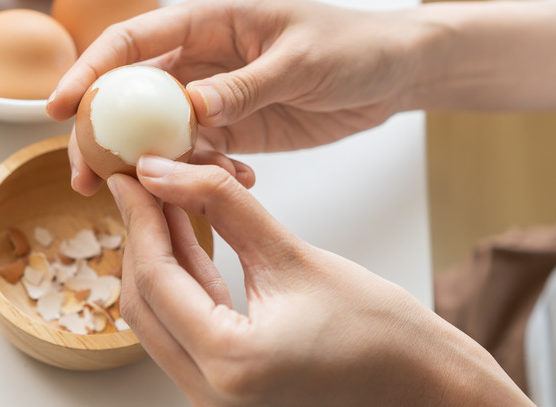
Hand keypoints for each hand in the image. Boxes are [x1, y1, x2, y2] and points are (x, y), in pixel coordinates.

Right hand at [48, 0, 425, 194]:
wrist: (392, 73)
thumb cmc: (352, 46)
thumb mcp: (300, 62)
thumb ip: (245, 85)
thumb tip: (190, 109)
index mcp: (210, 22)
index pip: (133, 43)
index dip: (90, 72)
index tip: (58, 108)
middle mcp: (202, 58)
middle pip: (132, 95)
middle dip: (103, 133)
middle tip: (84, 176)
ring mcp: (215, 95)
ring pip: (161, 131)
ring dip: (149, 164)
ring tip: (144, 197)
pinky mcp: (235, 126)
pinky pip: (201, 153)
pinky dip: (202, 174)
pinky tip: (227, 186)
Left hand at [108, 155, 532, 405]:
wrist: (424, 387)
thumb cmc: (382, 332)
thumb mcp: (293, 255)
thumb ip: (223, 206)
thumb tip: (166, 172)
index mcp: (229, 364)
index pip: (156, 278)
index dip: (139, 217)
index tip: (131, 175)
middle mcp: (211, 396)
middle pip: (144, 303)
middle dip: (140, 238)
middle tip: (143, 185)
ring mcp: (216, 401)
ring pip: (159, 320)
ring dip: (158, 261)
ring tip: (163, 204)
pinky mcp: (226, 393)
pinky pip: (185, 334)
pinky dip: (182, 287)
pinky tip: (187, 242)